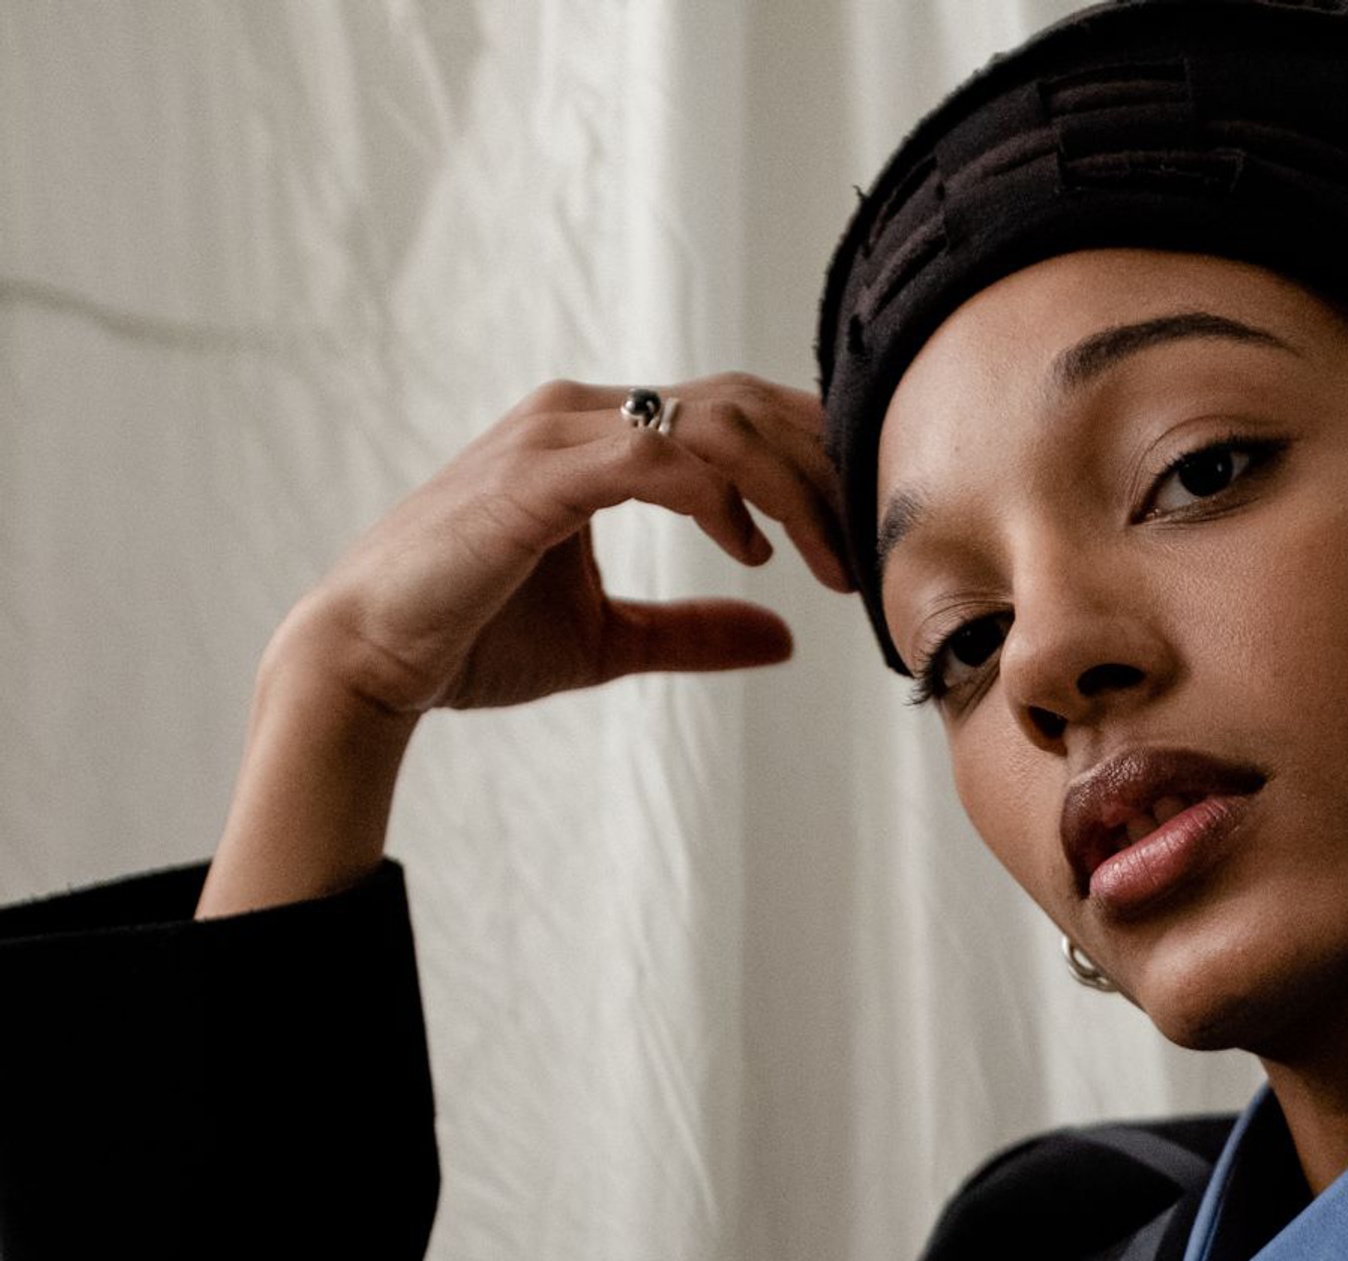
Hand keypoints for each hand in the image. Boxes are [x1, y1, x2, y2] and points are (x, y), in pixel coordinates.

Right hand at [266, 375, 856, 718]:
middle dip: (820, 468)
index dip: (811, 464)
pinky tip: (751, 550)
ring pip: (713, 422)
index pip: (735, 417)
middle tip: (867, 545)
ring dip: (790, 487)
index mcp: (603, 441)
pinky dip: (719, 497)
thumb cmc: (475, 640)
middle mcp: (584, 418)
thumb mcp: (613, 641)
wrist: (372, 659)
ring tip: (829, 559)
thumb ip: (696, 629)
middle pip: (741, 404)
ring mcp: (559, 437)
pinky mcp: (539, 474)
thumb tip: (784, 637)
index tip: (858, 535)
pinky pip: (657, 457)